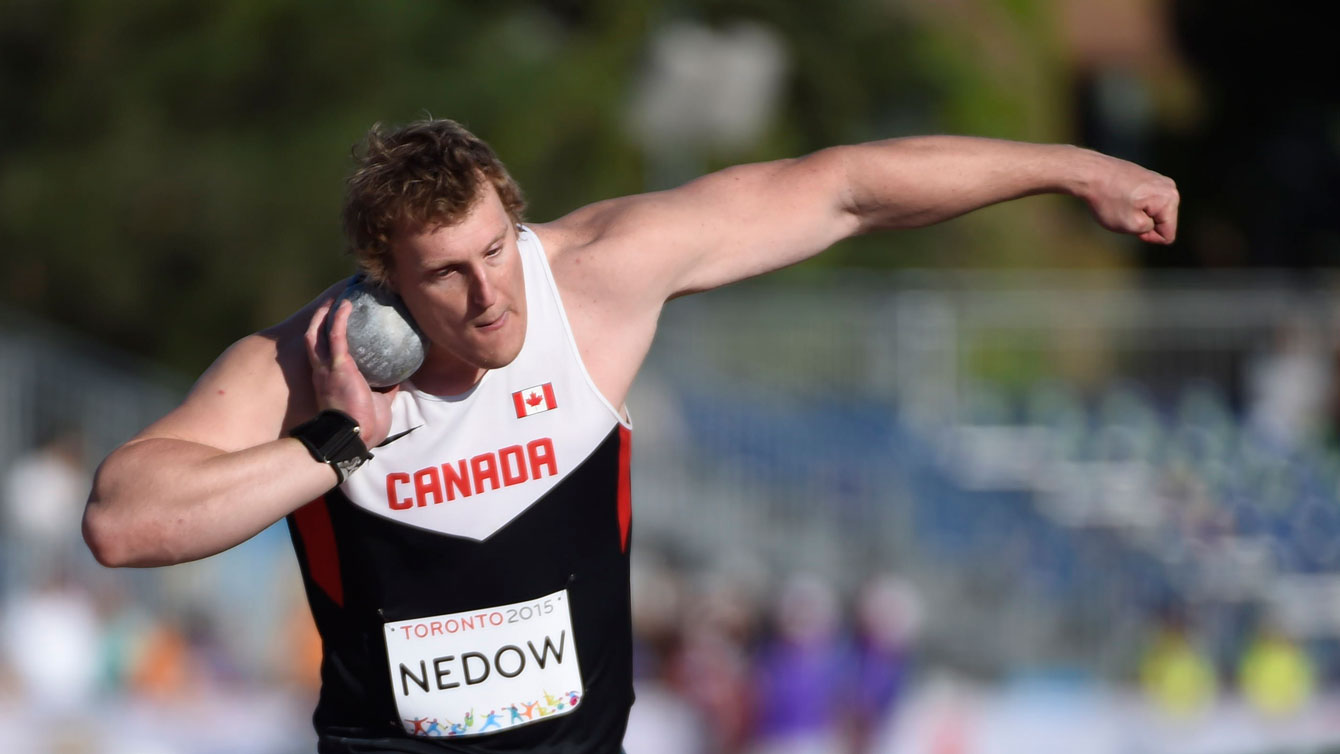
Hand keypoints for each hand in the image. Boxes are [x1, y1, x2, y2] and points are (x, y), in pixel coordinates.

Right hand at [305, 297, 398, 445]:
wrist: (355, 437)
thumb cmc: (365, 426)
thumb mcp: (379, 402)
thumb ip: (386, 388)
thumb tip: (401, 376)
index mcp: (330, 381)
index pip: (324, 354)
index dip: (327, 338)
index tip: (338, 325)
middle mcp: (323, 372)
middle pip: (314, 338)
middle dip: (321, 320)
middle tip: (334, 304)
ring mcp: (327, 368)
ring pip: (317, 332)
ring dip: (326, 313)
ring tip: (339, 297)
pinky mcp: (338, 365)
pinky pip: (336, 334)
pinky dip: (339, 317)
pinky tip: (347, 304)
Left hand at [1081, 152, 1179, 244]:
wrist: (1090, 172)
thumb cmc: (1109, 199)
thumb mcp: (1130, 226)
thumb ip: (1149, 230)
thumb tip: (1153, 223)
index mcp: (1170, 199)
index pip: (1167, 235)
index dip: (1148, 237)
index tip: (1130, 224)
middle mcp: (1170, 187)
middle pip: (1162, 222)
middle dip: (1143, 223)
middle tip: (1124, 213)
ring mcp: (1159, 180)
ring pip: (1152, 212)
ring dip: (1137, 214)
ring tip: (1121, 204)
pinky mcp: (1147, 177)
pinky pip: (1145, 202)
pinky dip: (1133, 204)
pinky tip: (1119, 197)